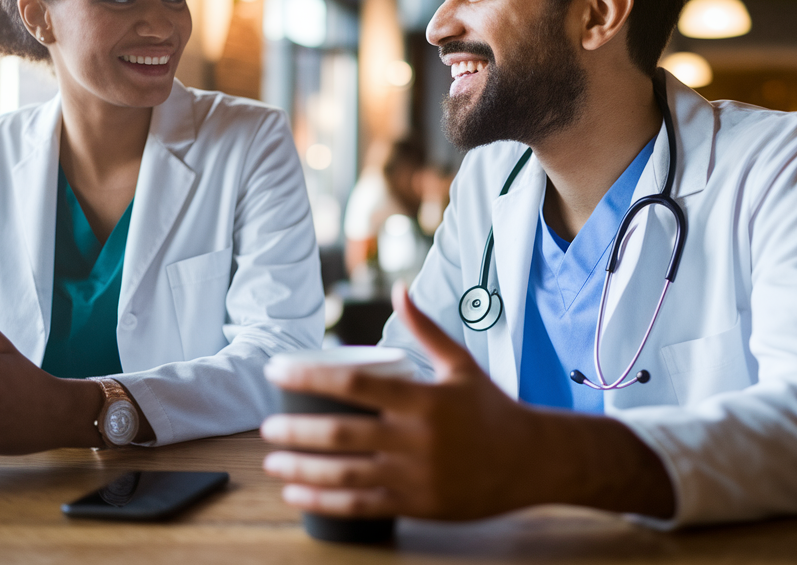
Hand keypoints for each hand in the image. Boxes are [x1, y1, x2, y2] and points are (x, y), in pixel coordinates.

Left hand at [260, 284, 674, 519]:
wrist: (531, 461)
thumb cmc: (492, 408)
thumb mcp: (460, 364)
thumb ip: (425, 328)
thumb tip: (399, 289)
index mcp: (423, 399)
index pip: (353, 386)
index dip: (308, 378)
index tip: (275, 371)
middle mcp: (417, 438)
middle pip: (340, 434)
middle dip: (294, 431)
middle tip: (265, 426)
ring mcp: (416, 475)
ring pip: (344, 475)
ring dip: (300, 468)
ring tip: (272, 460)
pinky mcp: (417, 504)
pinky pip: (361, 506)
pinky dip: (324, 501)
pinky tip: (297, 494)